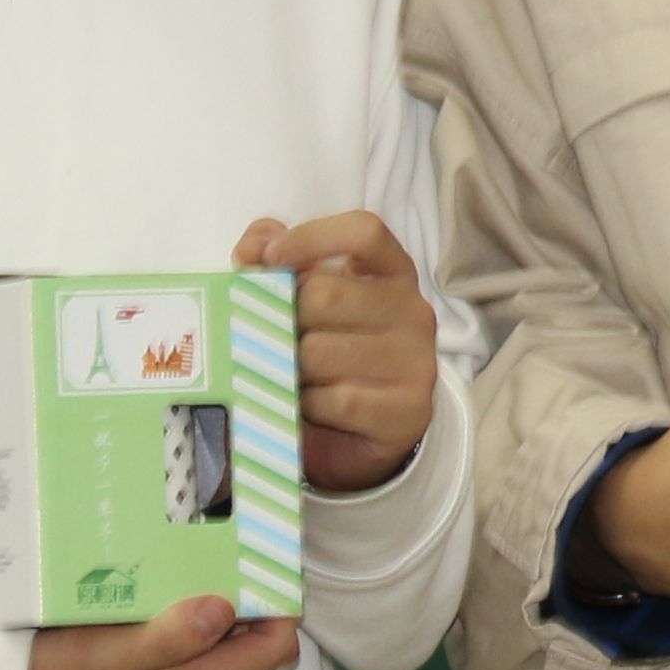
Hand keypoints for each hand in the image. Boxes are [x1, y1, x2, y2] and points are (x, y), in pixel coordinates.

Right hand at [22, 592, 302, 669]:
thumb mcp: (99, 659)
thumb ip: (166, 640)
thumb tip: (224, 611)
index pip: (270, 653)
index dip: (273, 609)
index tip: (255, 568)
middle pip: (251, 666)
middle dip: (250, 619)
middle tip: (226, 568)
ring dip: (219, 639)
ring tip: (192, 590)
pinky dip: (188, 660)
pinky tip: (155, 630)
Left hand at [242, 211, 437, 491]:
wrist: (362, 437)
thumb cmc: (327, 356)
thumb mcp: (303, 303)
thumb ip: (274, 265)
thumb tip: (252, 247)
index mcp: (393, 274)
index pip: (365, 232)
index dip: (312, 237)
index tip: (269, 258)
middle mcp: (414, 311)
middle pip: (326, 294)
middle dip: (284, 320)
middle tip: (275, 340)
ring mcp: (417, 362)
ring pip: (319, 352)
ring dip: (289, 368)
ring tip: (292, 377)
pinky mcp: (409, 410)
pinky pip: (333, 400)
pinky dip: (307, 406)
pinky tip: (310, 407)